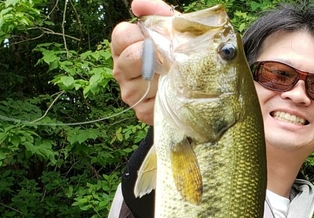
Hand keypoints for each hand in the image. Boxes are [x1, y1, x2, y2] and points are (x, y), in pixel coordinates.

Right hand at [111, 0, 174, 123]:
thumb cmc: (177, 54)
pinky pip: (151, 102)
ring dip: (162, 77)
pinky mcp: (141, 111)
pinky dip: (165, 96)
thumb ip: (155, 11)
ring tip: (171, 76)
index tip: (157, 39)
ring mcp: (129, 92)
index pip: (122, 35)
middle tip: (169, 58)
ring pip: (142, 81)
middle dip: (155, 55)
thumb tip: (136, 6)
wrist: (193, 87)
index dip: (143, 34)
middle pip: (131, 57)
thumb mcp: (170, 28)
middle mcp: (120, 70)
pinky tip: (171, 92)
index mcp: (123, 47)